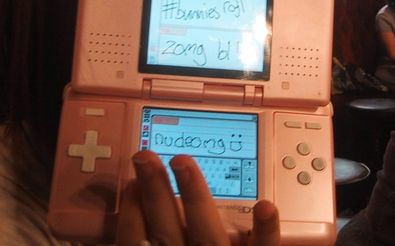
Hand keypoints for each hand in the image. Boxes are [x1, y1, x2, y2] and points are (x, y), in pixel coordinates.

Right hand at [115, 150, 279, 245]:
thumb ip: (142, 239)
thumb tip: (133, 208)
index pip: (135, 239)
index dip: (130, 211)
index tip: (129, 186)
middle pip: (165, 228)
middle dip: (154, 190)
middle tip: (144, 157)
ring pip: (205, 231)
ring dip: (193, 194)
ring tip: (182, 162)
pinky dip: (265, 229)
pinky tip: (265, 205)